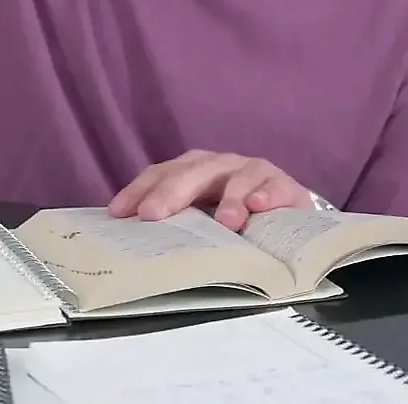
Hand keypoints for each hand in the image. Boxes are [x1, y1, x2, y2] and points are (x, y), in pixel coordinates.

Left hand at [108, 150, 313, 230]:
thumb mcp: (202, 220)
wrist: (289, 217)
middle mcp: (221, 165)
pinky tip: (258, 206)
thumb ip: (175, 224)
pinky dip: (267, 194)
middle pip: (194, 170)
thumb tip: (129, 242)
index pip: (162, 173)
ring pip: (239, 176)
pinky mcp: (286, 186)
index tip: (119, 213)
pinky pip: (276, 186)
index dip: (139, 190)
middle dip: (173, 191)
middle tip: (153, 214)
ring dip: (231, 197)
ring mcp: (254, 172)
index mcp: (195, 170)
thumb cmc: (237, 219)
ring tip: (226, 221)